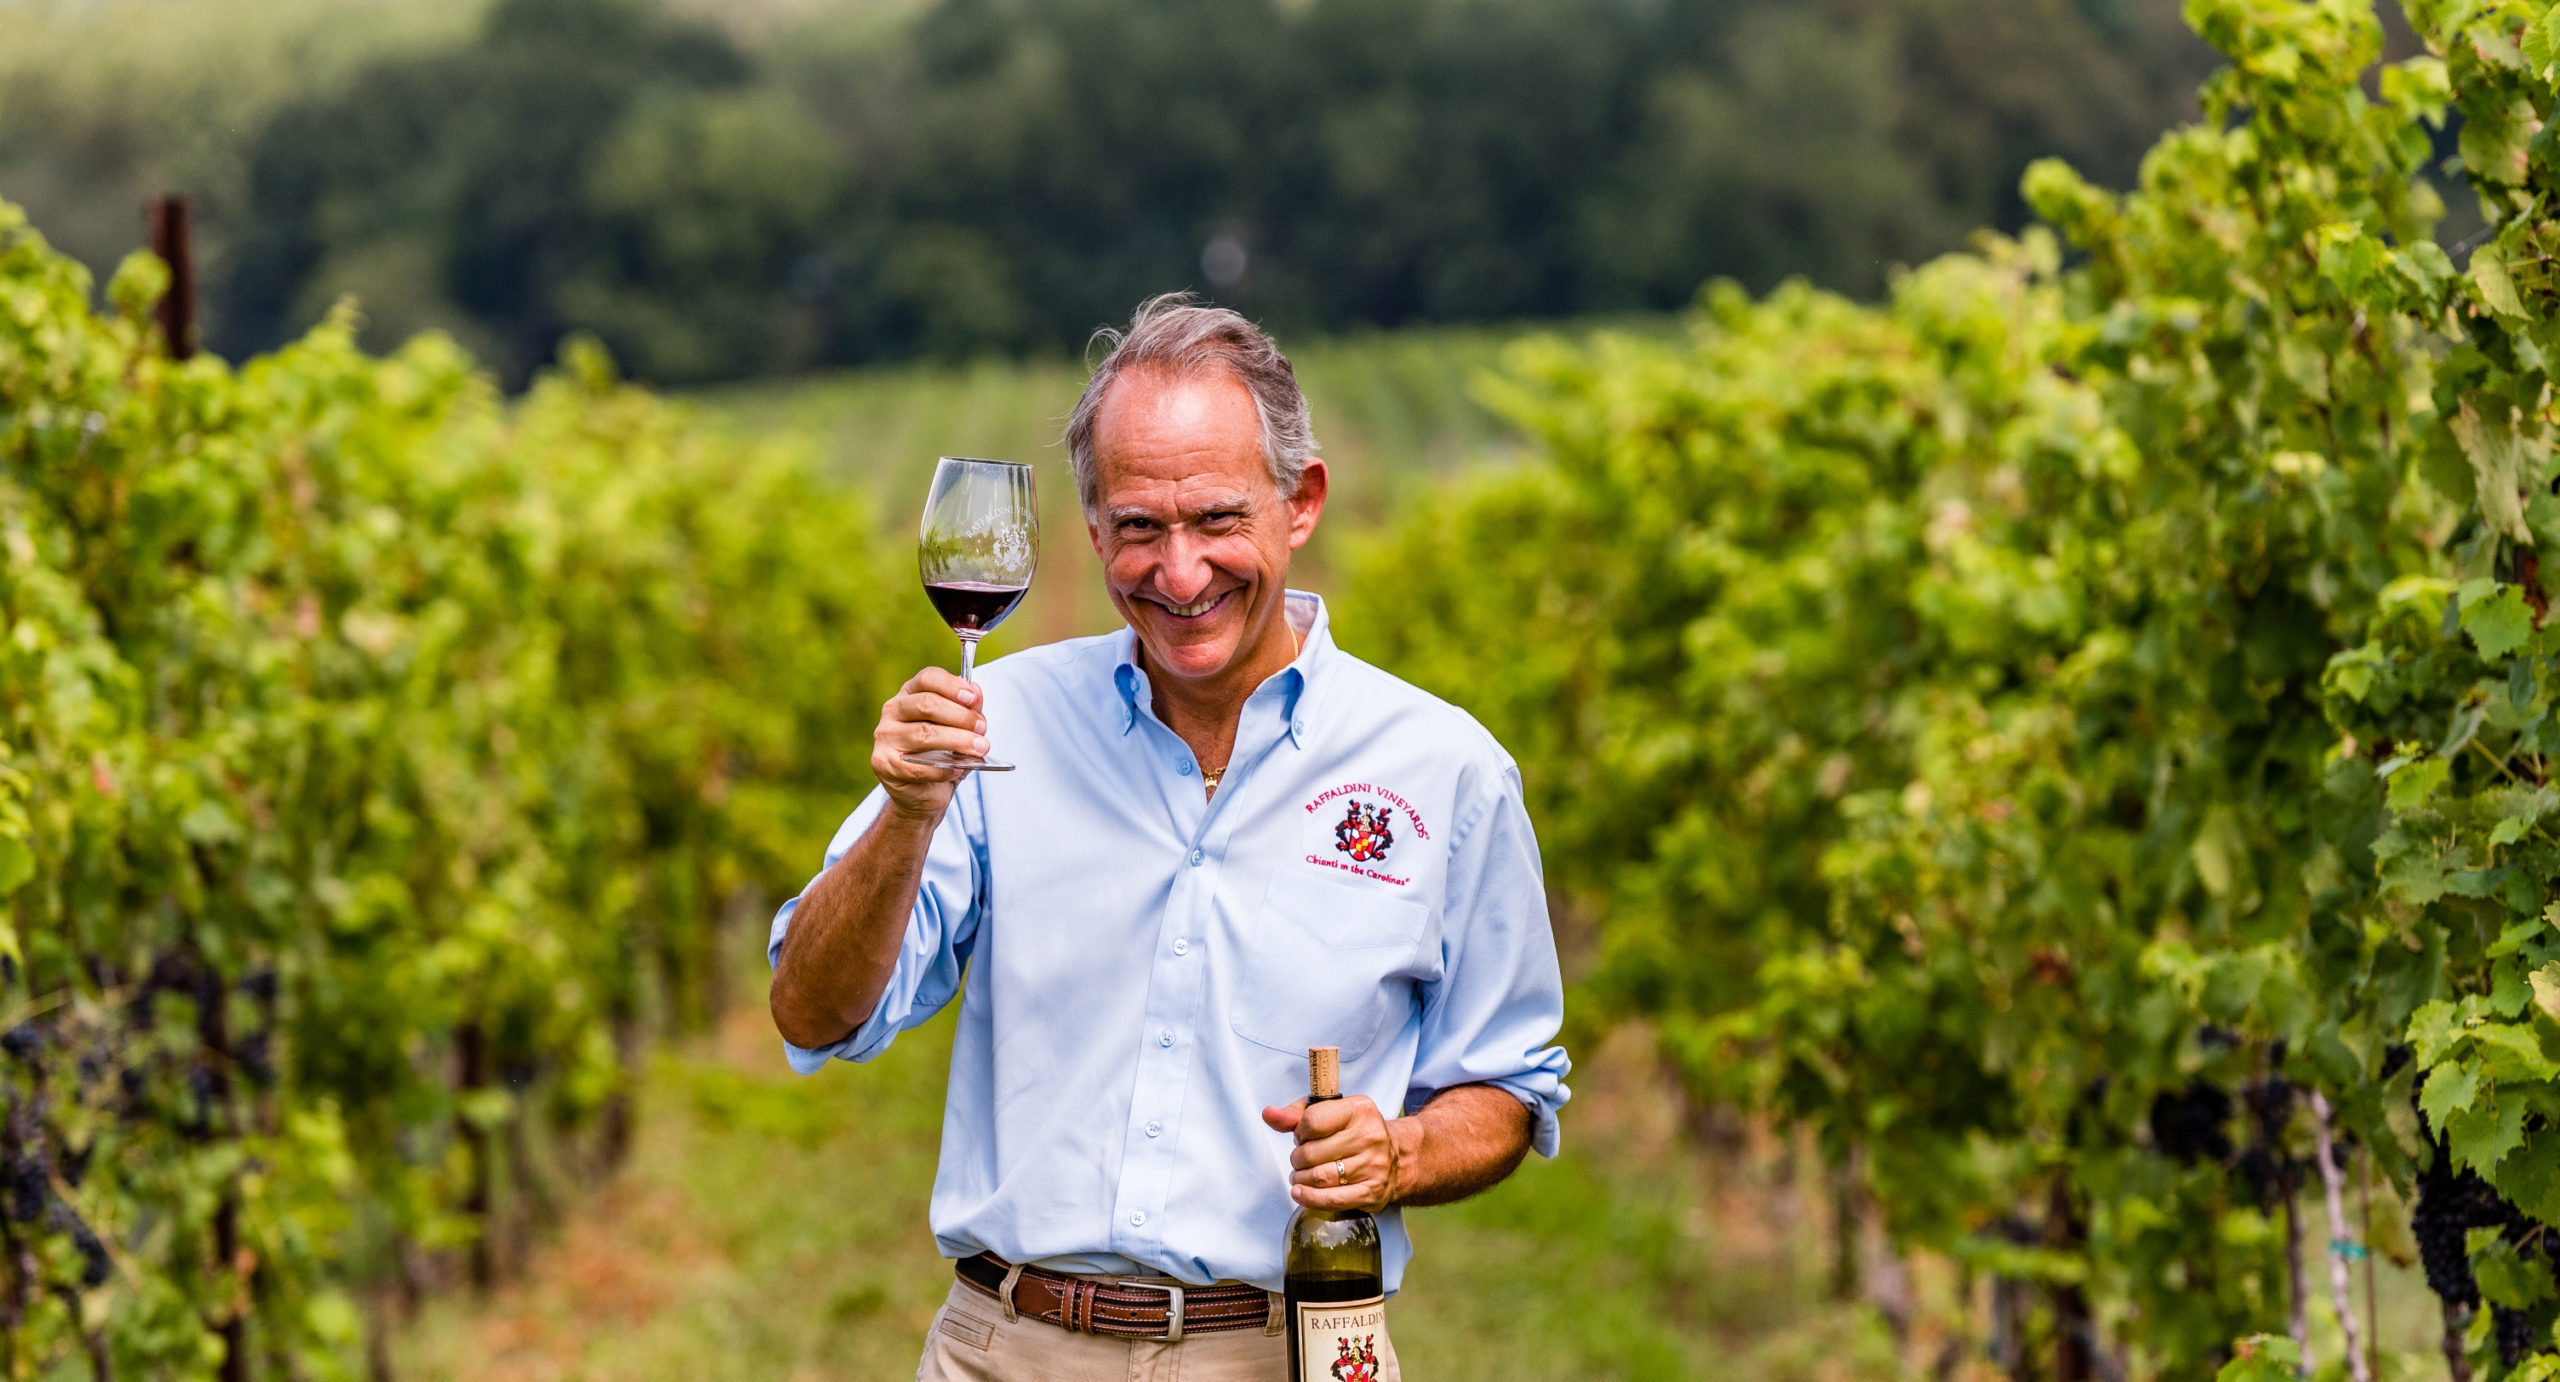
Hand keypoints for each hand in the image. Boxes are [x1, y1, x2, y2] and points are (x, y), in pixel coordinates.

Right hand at [870, 666, 986, 817]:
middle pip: (927, 704)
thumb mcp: (959, 728)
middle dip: (961, 716)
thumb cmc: (941, 754)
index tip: (973, 699)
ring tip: (980, 748)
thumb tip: (976, 694)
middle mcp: (892, 710)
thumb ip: (967, 709)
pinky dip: (943, 769)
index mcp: (910, 694)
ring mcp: (885, 737)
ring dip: (958, 741)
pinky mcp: (883, 764)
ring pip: (925, 733)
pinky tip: (957, 770)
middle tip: (982, 729)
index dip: (952, 686)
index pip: (928, 678)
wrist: (921, 793)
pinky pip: (918, 766)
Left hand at [1261, 1095, 1408, 1212]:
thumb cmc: (1354, 1132)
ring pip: (1319, 1177)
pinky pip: (1332, 1200)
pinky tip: (1300, 1193)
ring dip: (1301, 1179)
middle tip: (1300, 1159)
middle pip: (1312, 1153)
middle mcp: (1371, 1136)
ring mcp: (1374, 1166)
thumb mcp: (1329, 1113)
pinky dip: (1310, 1198)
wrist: (1397, 1158)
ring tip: (1300, 1175)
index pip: (1312, 1122)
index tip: (1302, 1136)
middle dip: (1297, 1159)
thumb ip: (1295, 1114)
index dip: (1299, 1132)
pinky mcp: (1372, 1192)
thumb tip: (1268, 1114)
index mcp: (1360, 1109)